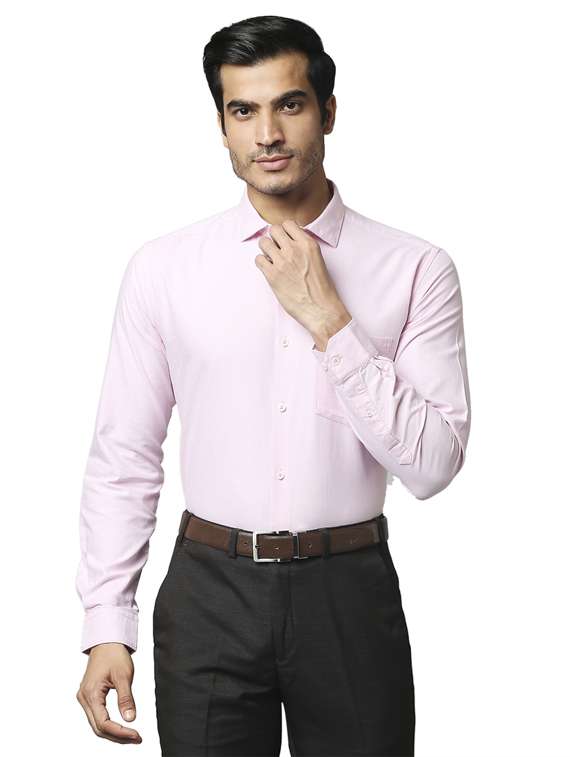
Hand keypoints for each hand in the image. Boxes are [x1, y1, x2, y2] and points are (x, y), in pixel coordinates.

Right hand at [76, 642, 141, 743]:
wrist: (106, 642)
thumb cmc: (113, 654)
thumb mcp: (124, 675)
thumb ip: (126, 699)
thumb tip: (130, 719)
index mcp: (91, 693)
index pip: (103, 723)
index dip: (120, 732)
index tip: (136, 735)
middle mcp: (84, 698)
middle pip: (98, 728)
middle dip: (118, 736)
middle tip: (136, 738)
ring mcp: (84, 698)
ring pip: (97, 724)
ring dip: (113, 732)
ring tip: (131, 735)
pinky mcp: (88, 696)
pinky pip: (96, 716)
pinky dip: (108, 724)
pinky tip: (120, 727)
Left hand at [255, 220, 350, 341]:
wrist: (320, 309)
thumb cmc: (321, 288)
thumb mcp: (317, 260)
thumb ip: (303, 248)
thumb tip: (289, 242)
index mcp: (307, 244)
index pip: (288, 224)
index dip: (284, 231)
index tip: (284, 239)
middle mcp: (294, 250)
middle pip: (273, 230)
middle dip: (273, 238)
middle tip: (277, 249)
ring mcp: (282, 262)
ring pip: (263, 242)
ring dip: (266, 250)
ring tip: (272, 260)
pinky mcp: (272, 275)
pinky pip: (258, 259)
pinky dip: (262, 263)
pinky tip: (270, 270)